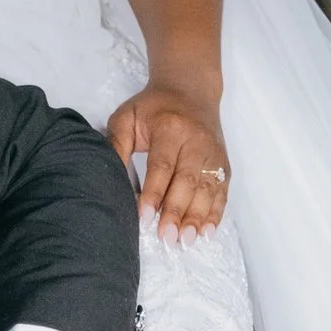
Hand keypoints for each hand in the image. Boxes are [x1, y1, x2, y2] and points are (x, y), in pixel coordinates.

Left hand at [107, 77, 227, 244]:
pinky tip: (207, 231)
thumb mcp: (127, 116)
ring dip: (198, 217)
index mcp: (171, 128)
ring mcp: (214, 152)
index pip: (162, 165)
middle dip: (177, 211)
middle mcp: (197, 140)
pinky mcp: (223, 162)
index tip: (145, 218)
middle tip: (167, 237)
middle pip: (187, 181)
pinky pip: (222, 191)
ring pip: (207, 189)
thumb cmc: (153, 107)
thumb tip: (107, 179)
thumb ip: (115, 145)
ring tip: (187, 240)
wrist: (190, 89)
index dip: (154, 193)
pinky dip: (216, 212)